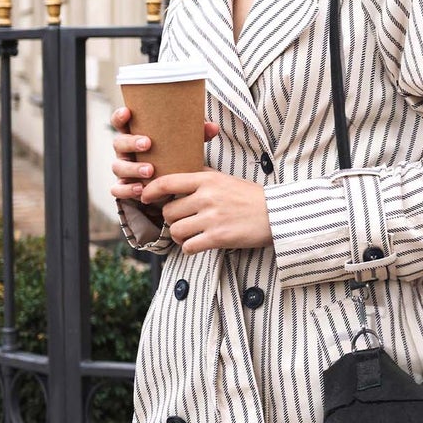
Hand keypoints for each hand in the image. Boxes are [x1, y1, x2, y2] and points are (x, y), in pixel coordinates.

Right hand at [109, 105, 221, 213]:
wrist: (172, 182)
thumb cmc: (174, 155)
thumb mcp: (185, 143)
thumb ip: (197, 134)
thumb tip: (213, 127)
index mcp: (135, 134)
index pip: (120, 122)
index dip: (120, 116)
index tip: (128, 112)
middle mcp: (125, 151)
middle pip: (119, 143)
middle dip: (131, 143)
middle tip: (148, 144)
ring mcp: (124, 169)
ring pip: (118, 167)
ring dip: (133, 168)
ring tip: (150, 171)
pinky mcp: (125, 187)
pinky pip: (118, 189)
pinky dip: (127, 190)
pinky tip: (141, 189)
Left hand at [139, 170, 273, 252]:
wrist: (277, 214)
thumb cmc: (252, 197)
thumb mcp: (226, 179)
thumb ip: (202, 177)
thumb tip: (181, 174)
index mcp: (206, 180)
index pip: (167, 182)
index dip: (150, 191)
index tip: (145, 198)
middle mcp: (206, 197)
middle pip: (168, 211)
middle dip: (171, 220)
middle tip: (180, 222)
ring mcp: (212, 218)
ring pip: (176, 231)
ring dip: (179, 236)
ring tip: (189, 235)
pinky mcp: (218, 237)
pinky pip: (189, 246)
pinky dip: (190, 248)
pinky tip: (198, 245)